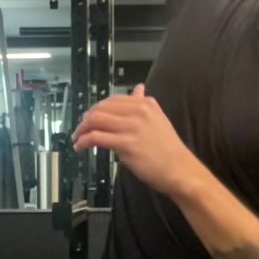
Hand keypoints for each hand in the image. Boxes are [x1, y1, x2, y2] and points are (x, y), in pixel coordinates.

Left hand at [72, 85, 196, 197]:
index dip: (96, 108)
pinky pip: (96, 137)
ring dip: (81, 129)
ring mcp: (132, 127)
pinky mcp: (126, 143)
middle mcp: (138, 111)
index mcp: (145, 104)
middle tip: (80, 129)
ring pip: (95, 120)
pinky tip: (80, 146)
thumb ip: (144, 104)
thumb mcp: (157, 119)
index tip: (90, 118)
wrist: (180, 169)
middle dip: (86, 118)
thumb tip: (138, 88)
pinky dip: (84, 141)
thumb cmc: (169, 149)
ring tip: (77, 138)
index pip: (112, 100)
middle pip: (101, 108)